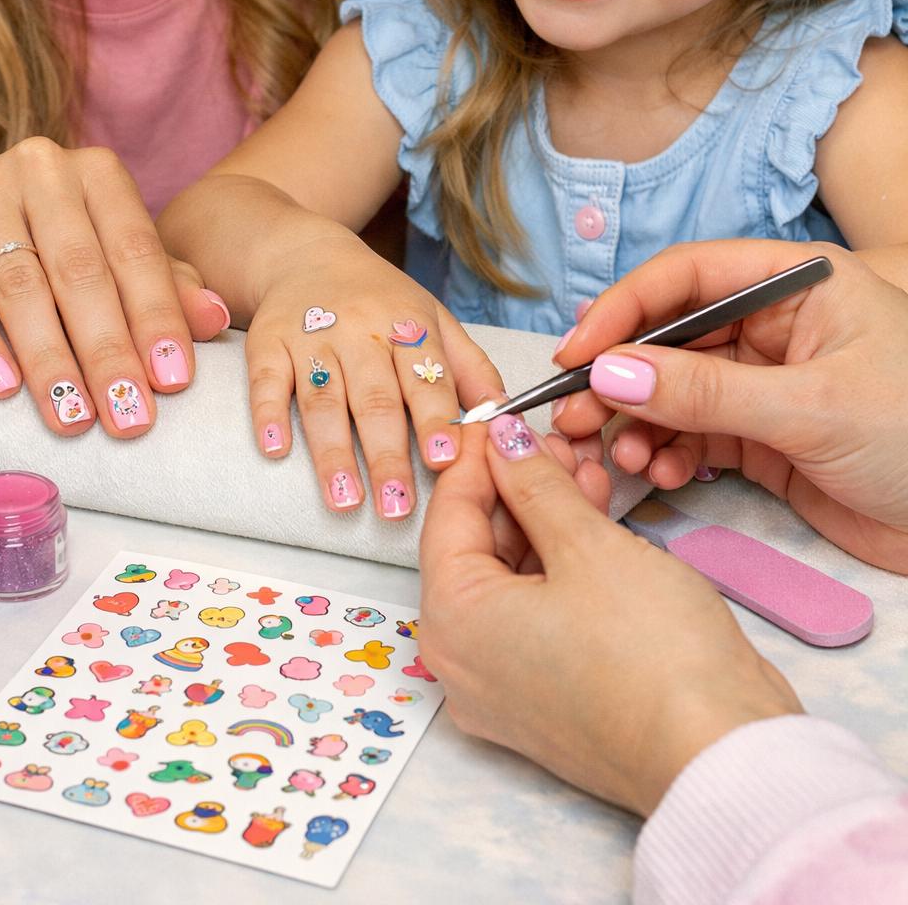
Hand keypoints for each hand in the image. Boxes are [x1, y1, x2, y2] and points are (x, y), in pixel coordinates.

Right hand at [0, 140, 228, 437]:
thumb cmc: (43, 249)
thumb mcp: (107, 261)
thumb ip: (161, 287)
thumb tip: (217, 320)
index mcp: (97, 173)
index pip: (136, 250)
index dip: (157, 318)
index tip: (172, 382)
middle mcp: (41, 168)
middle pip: (82, 272)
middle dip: (109, 352)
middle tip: (128, 415)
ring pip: (23, 286)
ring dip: (51, 359)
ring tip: (73, 417)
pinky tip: (3, 388)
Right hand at [242, 219, 503, 517]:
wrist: (307, 253)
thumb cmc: (381, 299)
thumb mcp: (433, 319)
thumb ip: (470, 369)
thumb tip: (506, 418)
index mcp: (408, 324)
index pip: (426, 378)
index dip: (435, 419)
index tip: (444, 460)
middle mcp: (360, 329)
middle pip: (375, 399)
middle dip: (386, 455)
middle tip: (396, 507)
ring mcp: (311, 335)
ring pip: (323, 398)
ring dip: (332, 452)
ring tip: (344, 500)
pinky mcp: (268, 341)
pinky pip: (266, 380)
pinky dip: (268, 415)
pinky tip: (275, 450)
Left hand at [419, 417, 800, 816]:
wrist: (719, 753)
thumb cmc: (651, 655)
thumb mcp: (587, 545)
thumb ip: (535, 484)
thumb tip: (502, 443)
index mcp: (452, 623)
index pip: (448, 513)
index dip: (479, 455)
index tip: (504, 413)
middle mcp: (462, 664)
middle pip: (474, 547)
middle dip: (517, 486)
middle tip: (556, 442)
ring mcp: (503, 689)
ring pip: (509, 578)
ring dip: (544, 520)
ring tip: (585, 471)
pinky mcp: (546, 700)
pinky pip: (534, 614)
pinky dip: (559, 566)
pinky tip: (594, 520)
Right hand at [552, 240, 907, 571]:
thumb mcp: (811, 407)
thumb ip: (707, 392)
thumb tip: (611, 375)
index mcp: (795, 284)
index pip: (688, 276)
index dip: (624, 308)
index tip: (576, 353)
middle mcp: (772, 325)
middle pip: (669, 335)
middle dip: (618, 377)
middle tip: (571, 417)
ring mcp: (764, 382)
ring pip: (671, 390)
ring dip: (636, 422)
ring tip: (617, 456)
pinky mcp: (762, 438)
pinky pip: (691, 434)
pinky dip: (666, 453)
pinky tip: (659, 474)